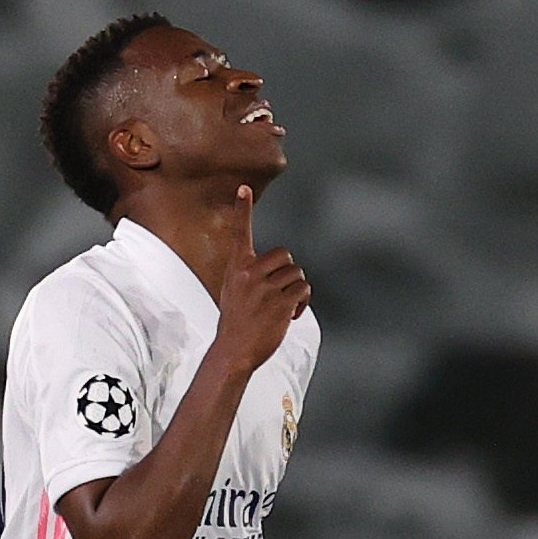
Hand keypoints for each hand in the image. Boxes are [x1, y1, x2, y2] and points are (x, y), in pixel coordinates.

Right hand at [216, 184, 310, 371]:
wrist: (234, 350)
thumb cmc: (237, 322)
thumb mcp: (234, 292)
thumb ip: (251, 276)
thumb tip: (280, 272)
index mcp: (237, 268)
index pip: (240, 233)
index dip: (243, 209)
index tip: (244, 188)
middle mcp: (249, 273)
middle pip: (286, 256)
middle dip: (288, 273)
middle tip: (279, 293)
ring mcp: (265, 288)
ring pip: (297, 275)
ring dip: (296, 291)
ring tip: (282, 308)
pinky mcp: (280, 303)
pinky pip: (303, 291)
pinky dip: (302, 303)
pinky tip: (290, 315)